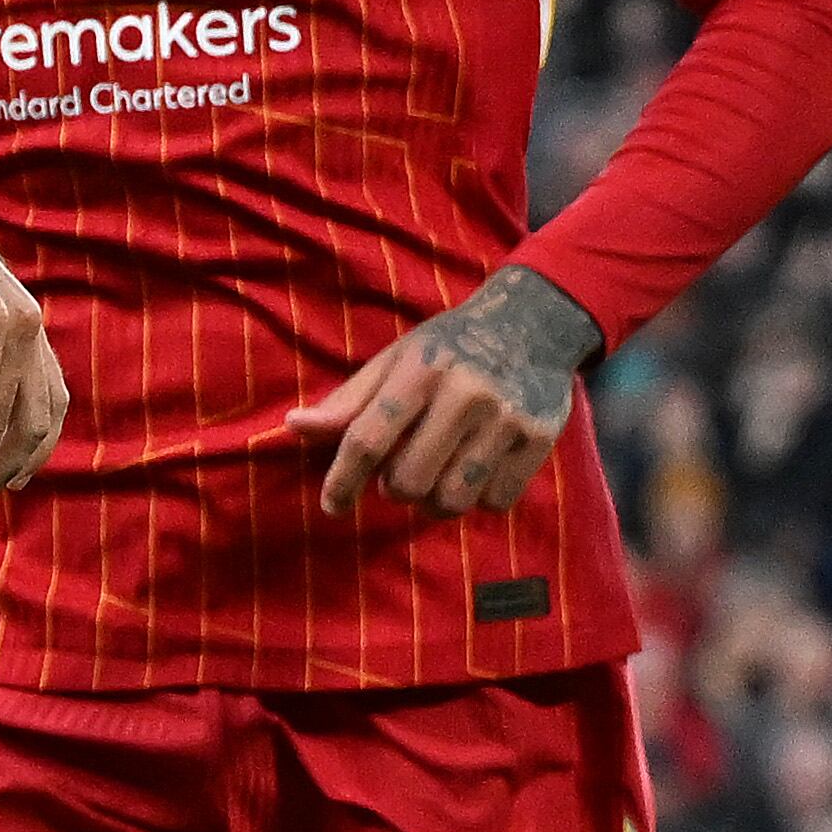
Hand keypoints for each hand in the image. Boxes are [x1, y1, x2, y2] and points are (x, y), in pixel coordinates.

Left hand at [285, 263, 600, 515]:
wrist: (533, 325)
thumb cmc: (448, 347)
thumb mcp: (395, 360)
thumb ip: (348, 401)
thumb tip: (292, 428)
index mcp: (419, 371)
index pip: (368, 438)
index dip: (342, 479)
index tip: (331, 506)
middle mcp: (463, 396)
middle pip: (408, 480)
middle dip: (395, 488)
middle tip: (400, 474)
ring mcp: (504, 420)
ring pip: (452, 500)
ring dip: (434, 502)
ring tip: (435, 478)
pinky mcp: (538, 441)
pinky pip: (495, 502)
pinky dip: (477, 499)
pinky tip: (474, 473)